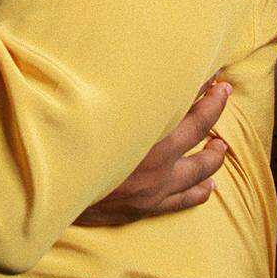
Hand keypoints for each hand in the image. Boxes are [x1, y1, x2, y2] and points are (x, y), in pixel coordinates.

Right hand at [74, 78, 230, 225]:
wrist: (52, 197)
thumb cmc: (68, 151)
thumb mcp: (93, 117)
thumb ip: (116, 96)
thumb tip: (127, 69)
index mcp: (147, 141)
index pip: (188, 111)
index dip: (204, 92)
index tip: (215, 76)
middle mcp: (157, 166)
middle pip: (198, 136)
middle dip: (214, 112)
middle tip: (224, 94)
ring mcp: (154, 190)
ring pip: (197, 173)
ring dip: (212, 157)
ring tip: (221, 146)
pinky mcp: (144, 208)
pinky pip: (180, 201)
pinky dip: (198, 192)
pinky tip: (208, 187)